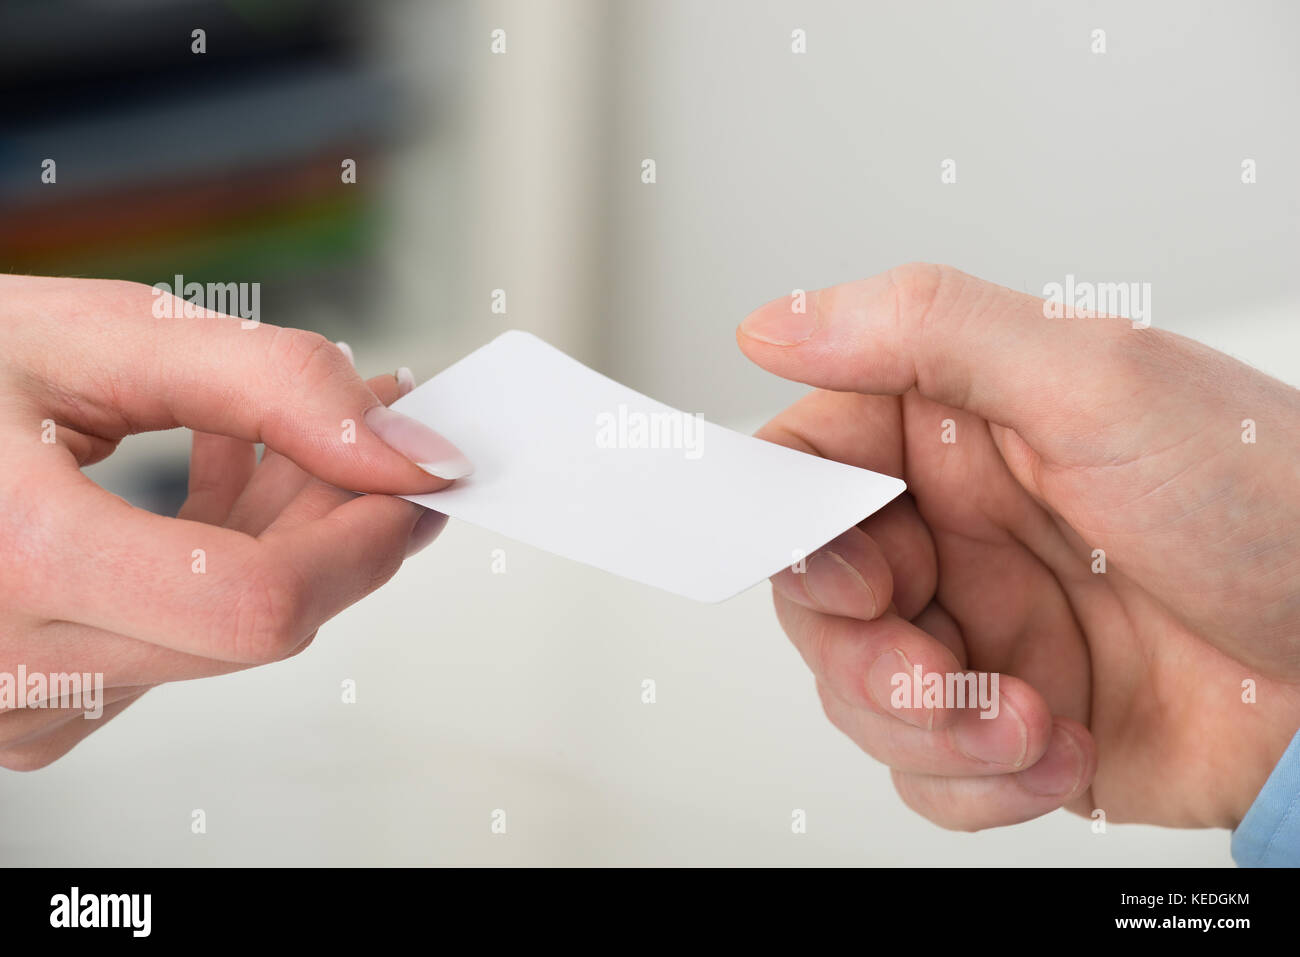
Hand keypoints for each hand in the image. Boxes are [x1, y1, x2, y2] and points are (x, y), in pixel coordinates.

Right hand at [0, 275, 468, 768]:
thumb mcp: (95, 337)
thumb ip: (273, 384)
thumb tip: (406, 447)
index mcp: (14, 563)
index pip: (261, 604)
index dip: (364, 538)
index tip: (417, 474)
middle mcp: (8, 666)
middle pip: (260, 624)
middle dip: (333, 520)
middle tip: (359, 428)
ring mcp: (16, 706)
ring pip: (227, 638)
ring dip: (279, 537)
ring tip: (261, 440)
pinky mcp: (29, 713)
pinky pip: (176, 651)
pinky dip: (220, 572)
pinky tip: (208, 493)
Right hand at [738, 264, 1299, 830]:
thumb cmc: (1273, 503)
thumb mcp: (1097, 383)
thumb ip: (925, 333)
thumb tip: (776, 322)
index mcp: (957, 433)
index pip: (809, 462)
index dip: (793, 520)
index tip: (841, 568)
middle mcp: (955, 533)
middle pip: (817, 595)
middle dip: (864, 652)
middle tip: (929, 661)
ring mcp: (980, 632)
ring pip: (858, 694)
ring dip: (931, 726)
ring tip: (1028, 718)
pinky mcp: (1008, 725)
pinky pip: (924, 771)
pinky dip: (980, 783)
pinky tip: (1061, 751)